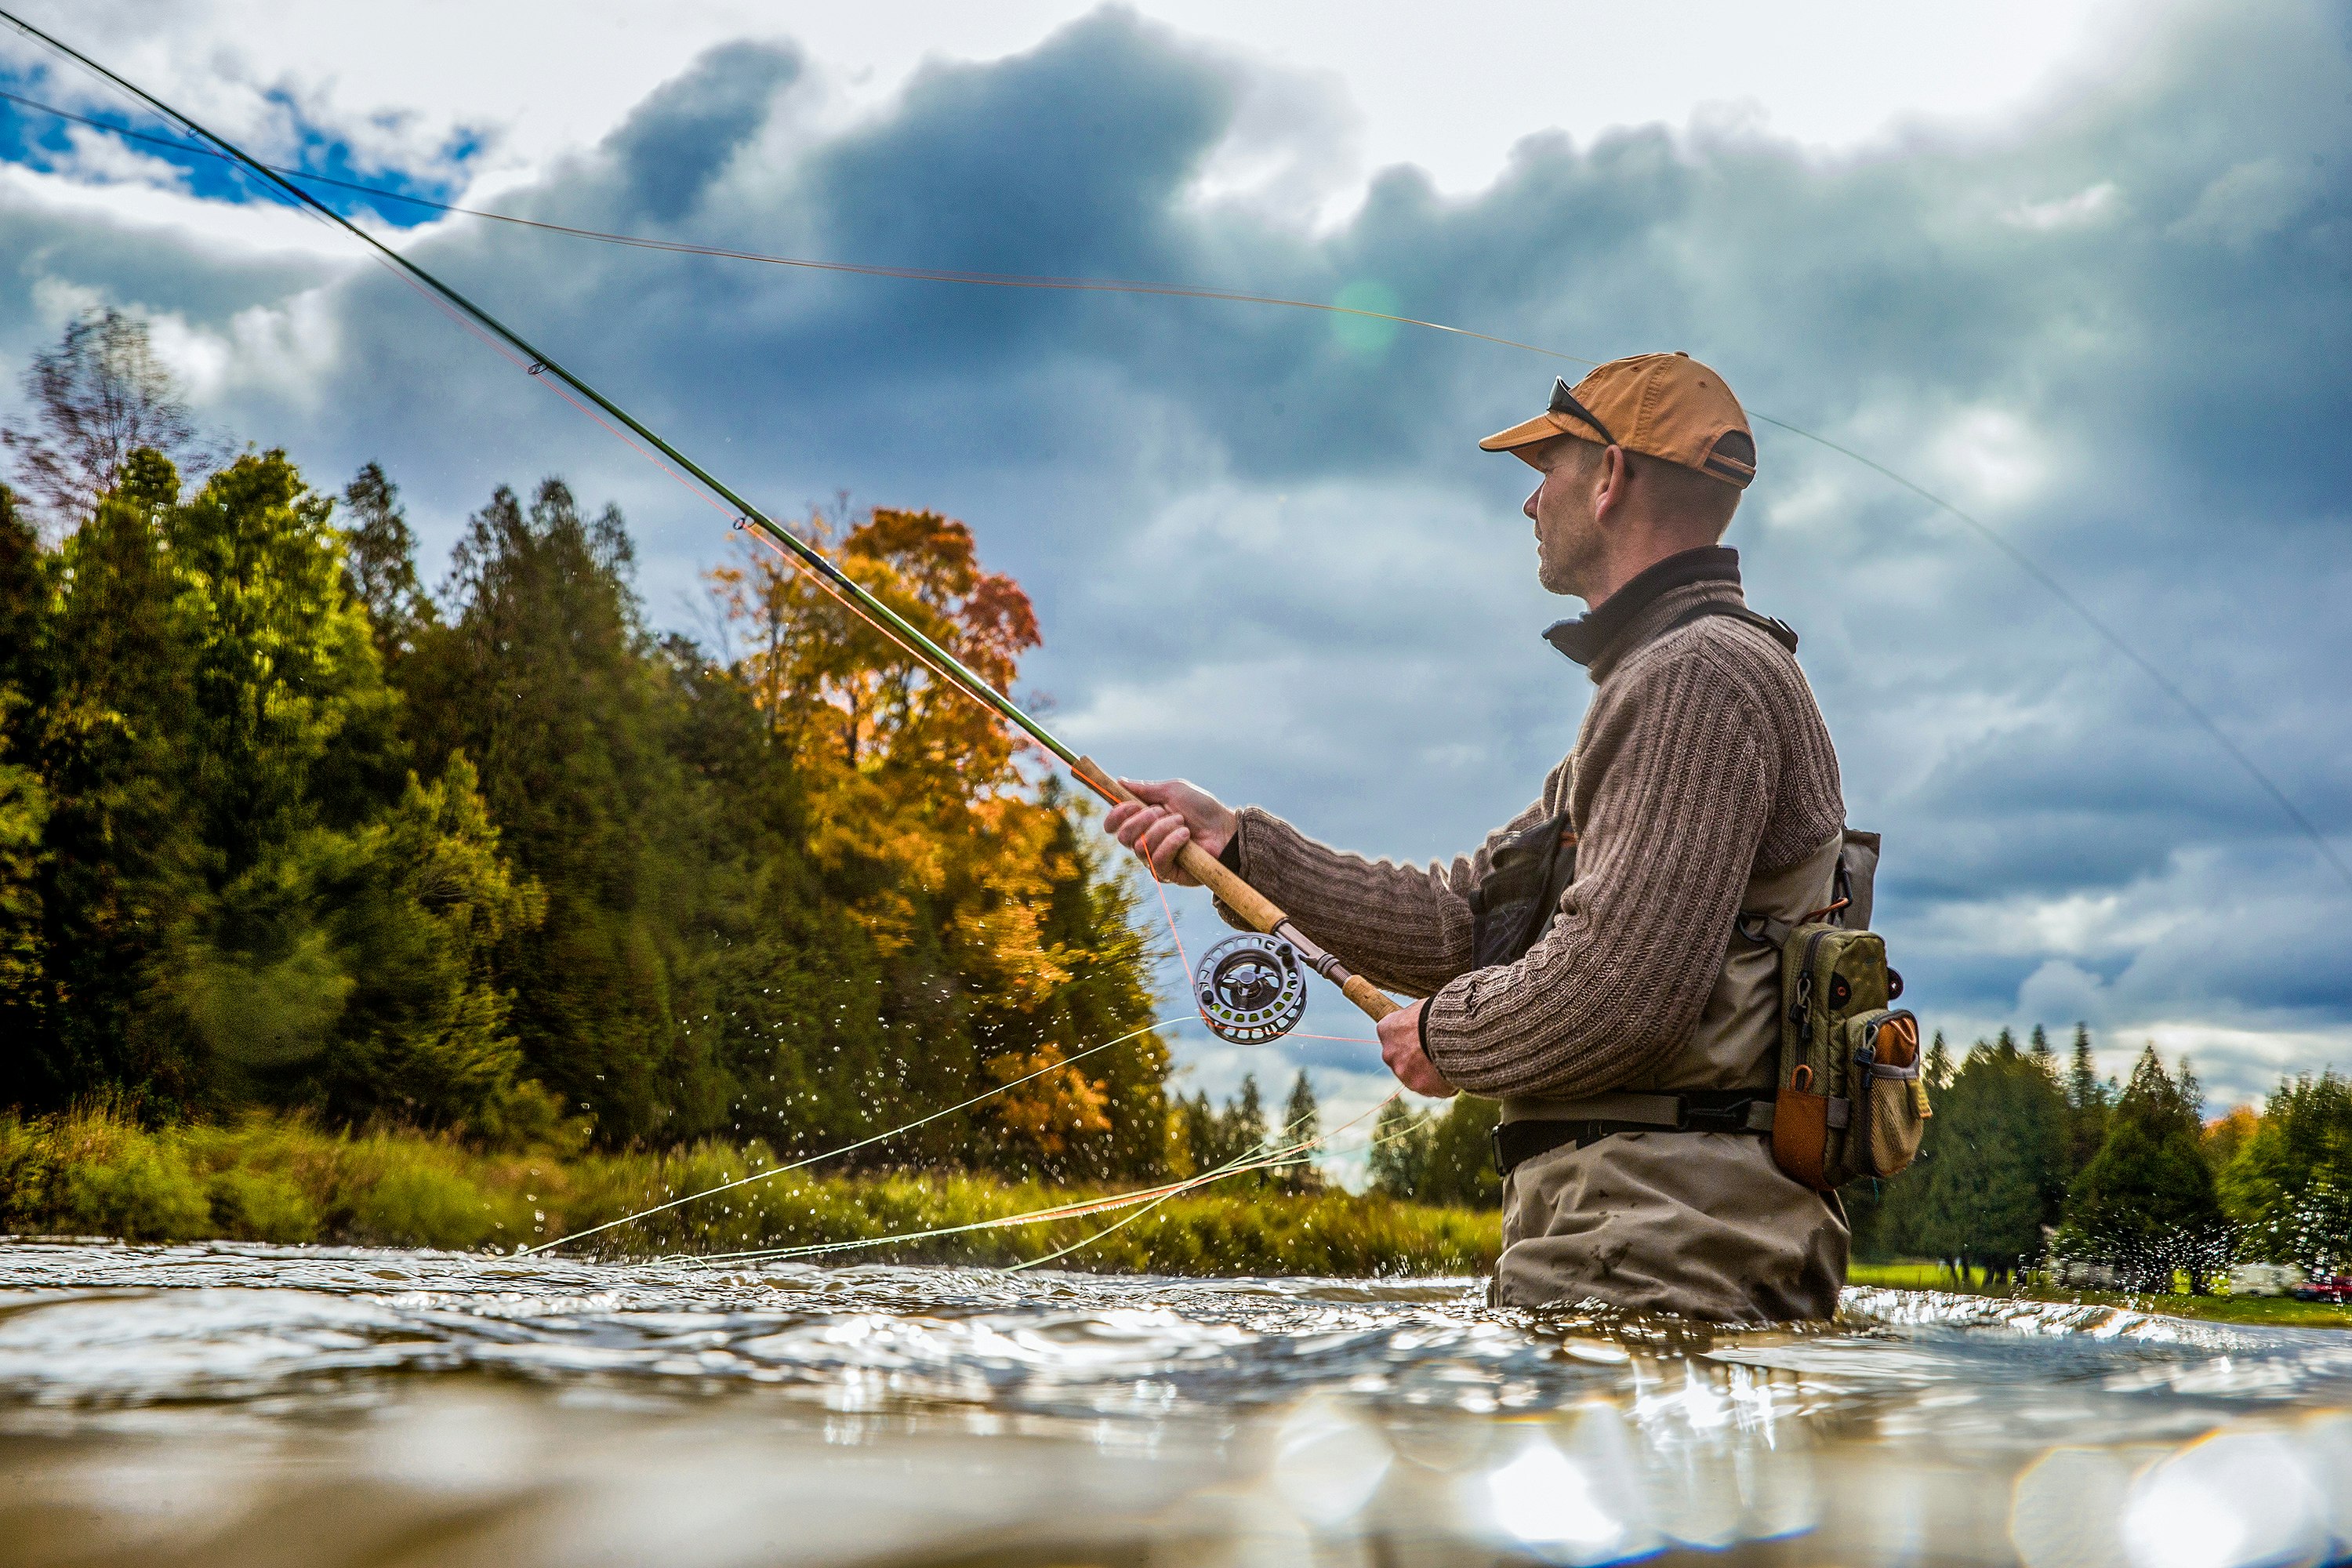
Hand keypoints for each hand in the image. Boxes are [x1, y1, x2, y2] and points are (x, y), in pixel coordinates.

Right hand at [1103, 778, 1236, 884]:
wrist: (1225, 828)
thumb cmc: (1202, 809)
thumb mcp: (1173, 791)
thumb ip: (1145, 788)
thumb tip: (1119, 781)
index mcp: (1142, 821)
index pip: (1114, 825)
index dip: (1117, 814)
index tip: (1132, 804)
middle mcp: (1144, 841)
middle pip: (1124, 836)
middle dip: (1144, 819)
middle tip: (1164, 811)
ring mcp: (1154, 859)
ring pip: (1140, 846)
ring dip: (1164, 829)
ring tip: (1183, 824)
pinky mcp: (1167, 874)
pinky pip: (1156, 860)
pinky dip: (1171, 843)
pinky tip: (1186, 836)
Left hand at [1379, 1000, 1456, 1097]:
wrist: (1453, 1031)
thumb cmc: (1438, 1012)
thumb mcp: (1421, 1008)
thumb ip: (1414, 1020)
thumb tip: (1422, 1021)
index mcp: (1386, 1030)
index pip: (1392, 1036)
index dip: (1409, 1036)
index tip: (1421, 1035)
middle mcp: (1390, 1054)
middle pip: (1402, 1059)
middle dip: (1416, 1057)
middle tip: (1438, 1049)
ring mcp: (1404, 1074)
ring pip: (1416, 1076)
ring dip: (1429, 1072)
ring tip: (1451, 1059)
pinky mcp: (1422, 1087)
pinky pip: (1433, 1087)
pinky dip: (1443, 1083)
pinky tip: (1456, 1070)